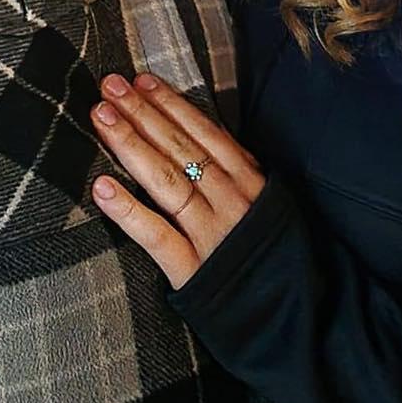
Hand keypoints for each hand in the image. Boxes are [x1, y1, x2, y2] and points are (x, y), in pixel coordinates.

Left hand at [90, 72, 265, 287]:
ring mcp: (212, 235)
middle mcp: (231, 201)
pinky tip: (100, 187)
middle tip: (110, 84)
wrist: (301, 322)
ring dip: (130, 144)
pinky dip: (127, 210)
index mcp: (249, 182)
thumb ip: (240, 174)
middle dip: (142, 113)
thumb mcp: (271, 205)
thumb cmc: (281, 260)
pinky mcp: (194, 272)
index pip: (205, 132)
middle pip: (180, 148)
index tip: (142, 80)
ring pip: (166, 180)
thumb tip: (204, 139)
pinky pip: (156, 235)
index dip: (171, 104)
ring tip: (101, 117)